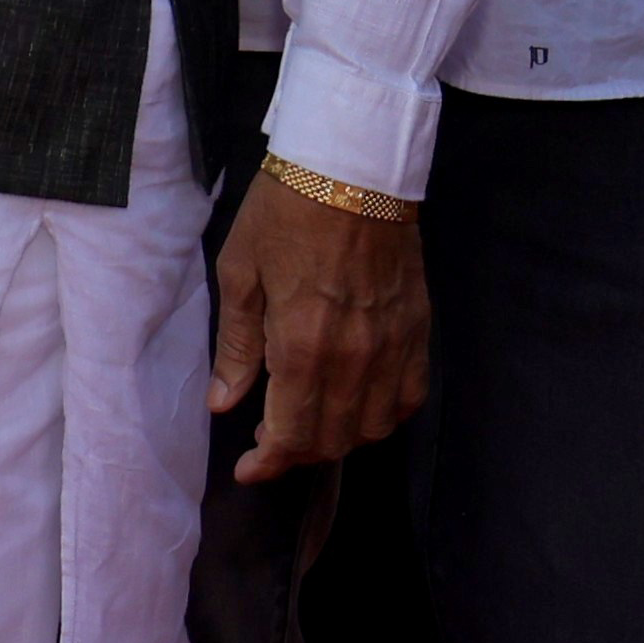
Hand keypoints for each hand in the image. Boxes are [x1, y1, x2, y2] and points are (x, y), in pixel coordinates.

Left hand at [210, 168, 430, 481]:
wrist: (352, 171)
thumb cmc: (284, 214)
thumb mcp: (240, 274)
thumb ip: (237, 347)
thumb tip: (224, 405)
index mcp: (303, 347)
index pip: (292, 434)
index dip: (269, 462)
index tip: (250, 471)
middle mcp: (356, 360)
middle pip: (333, 440)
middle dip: (298, 452)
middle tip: (270, 444)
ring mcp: (393, 350)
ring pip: (372, 428)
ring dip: (339, 439)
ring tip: (309, 424)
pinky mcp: (419, 335)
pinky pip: (408, 399)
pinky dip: (382, 415)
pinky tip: (357, 405)